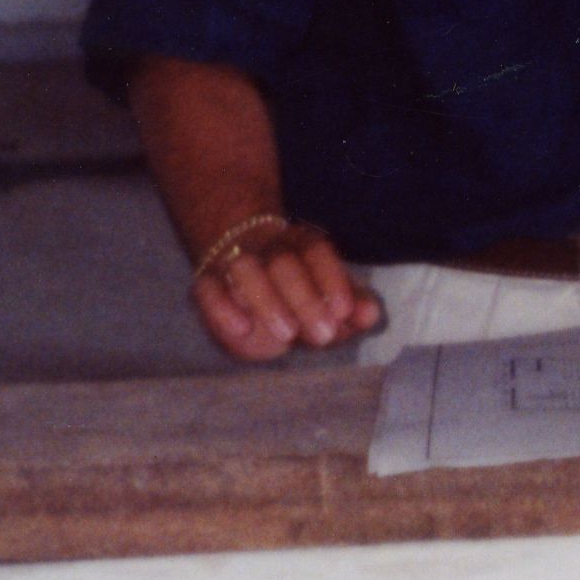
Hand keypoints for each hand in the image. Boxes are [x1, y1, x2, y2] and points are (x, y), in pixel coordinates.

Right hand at [192, 220, 377, 360]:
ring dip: (267, 301)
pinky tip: (241, 329)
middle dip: (305, 298)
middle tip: (323, 335)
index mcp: (302, 244)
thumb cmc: (297, 292)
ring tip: (287, 334)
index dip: (332, 278)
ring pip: (246, 269)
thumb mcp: (327, 300)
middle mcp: (268, 247)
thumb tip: (371, 314)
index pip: (316, 251)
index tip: (344, 312)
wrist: (242, 268)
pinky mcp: (207, 283)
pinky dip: (221, 308)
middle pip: (284, 262)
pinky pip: (207, 289)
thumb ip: (350, 309)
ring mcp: (234, 262)